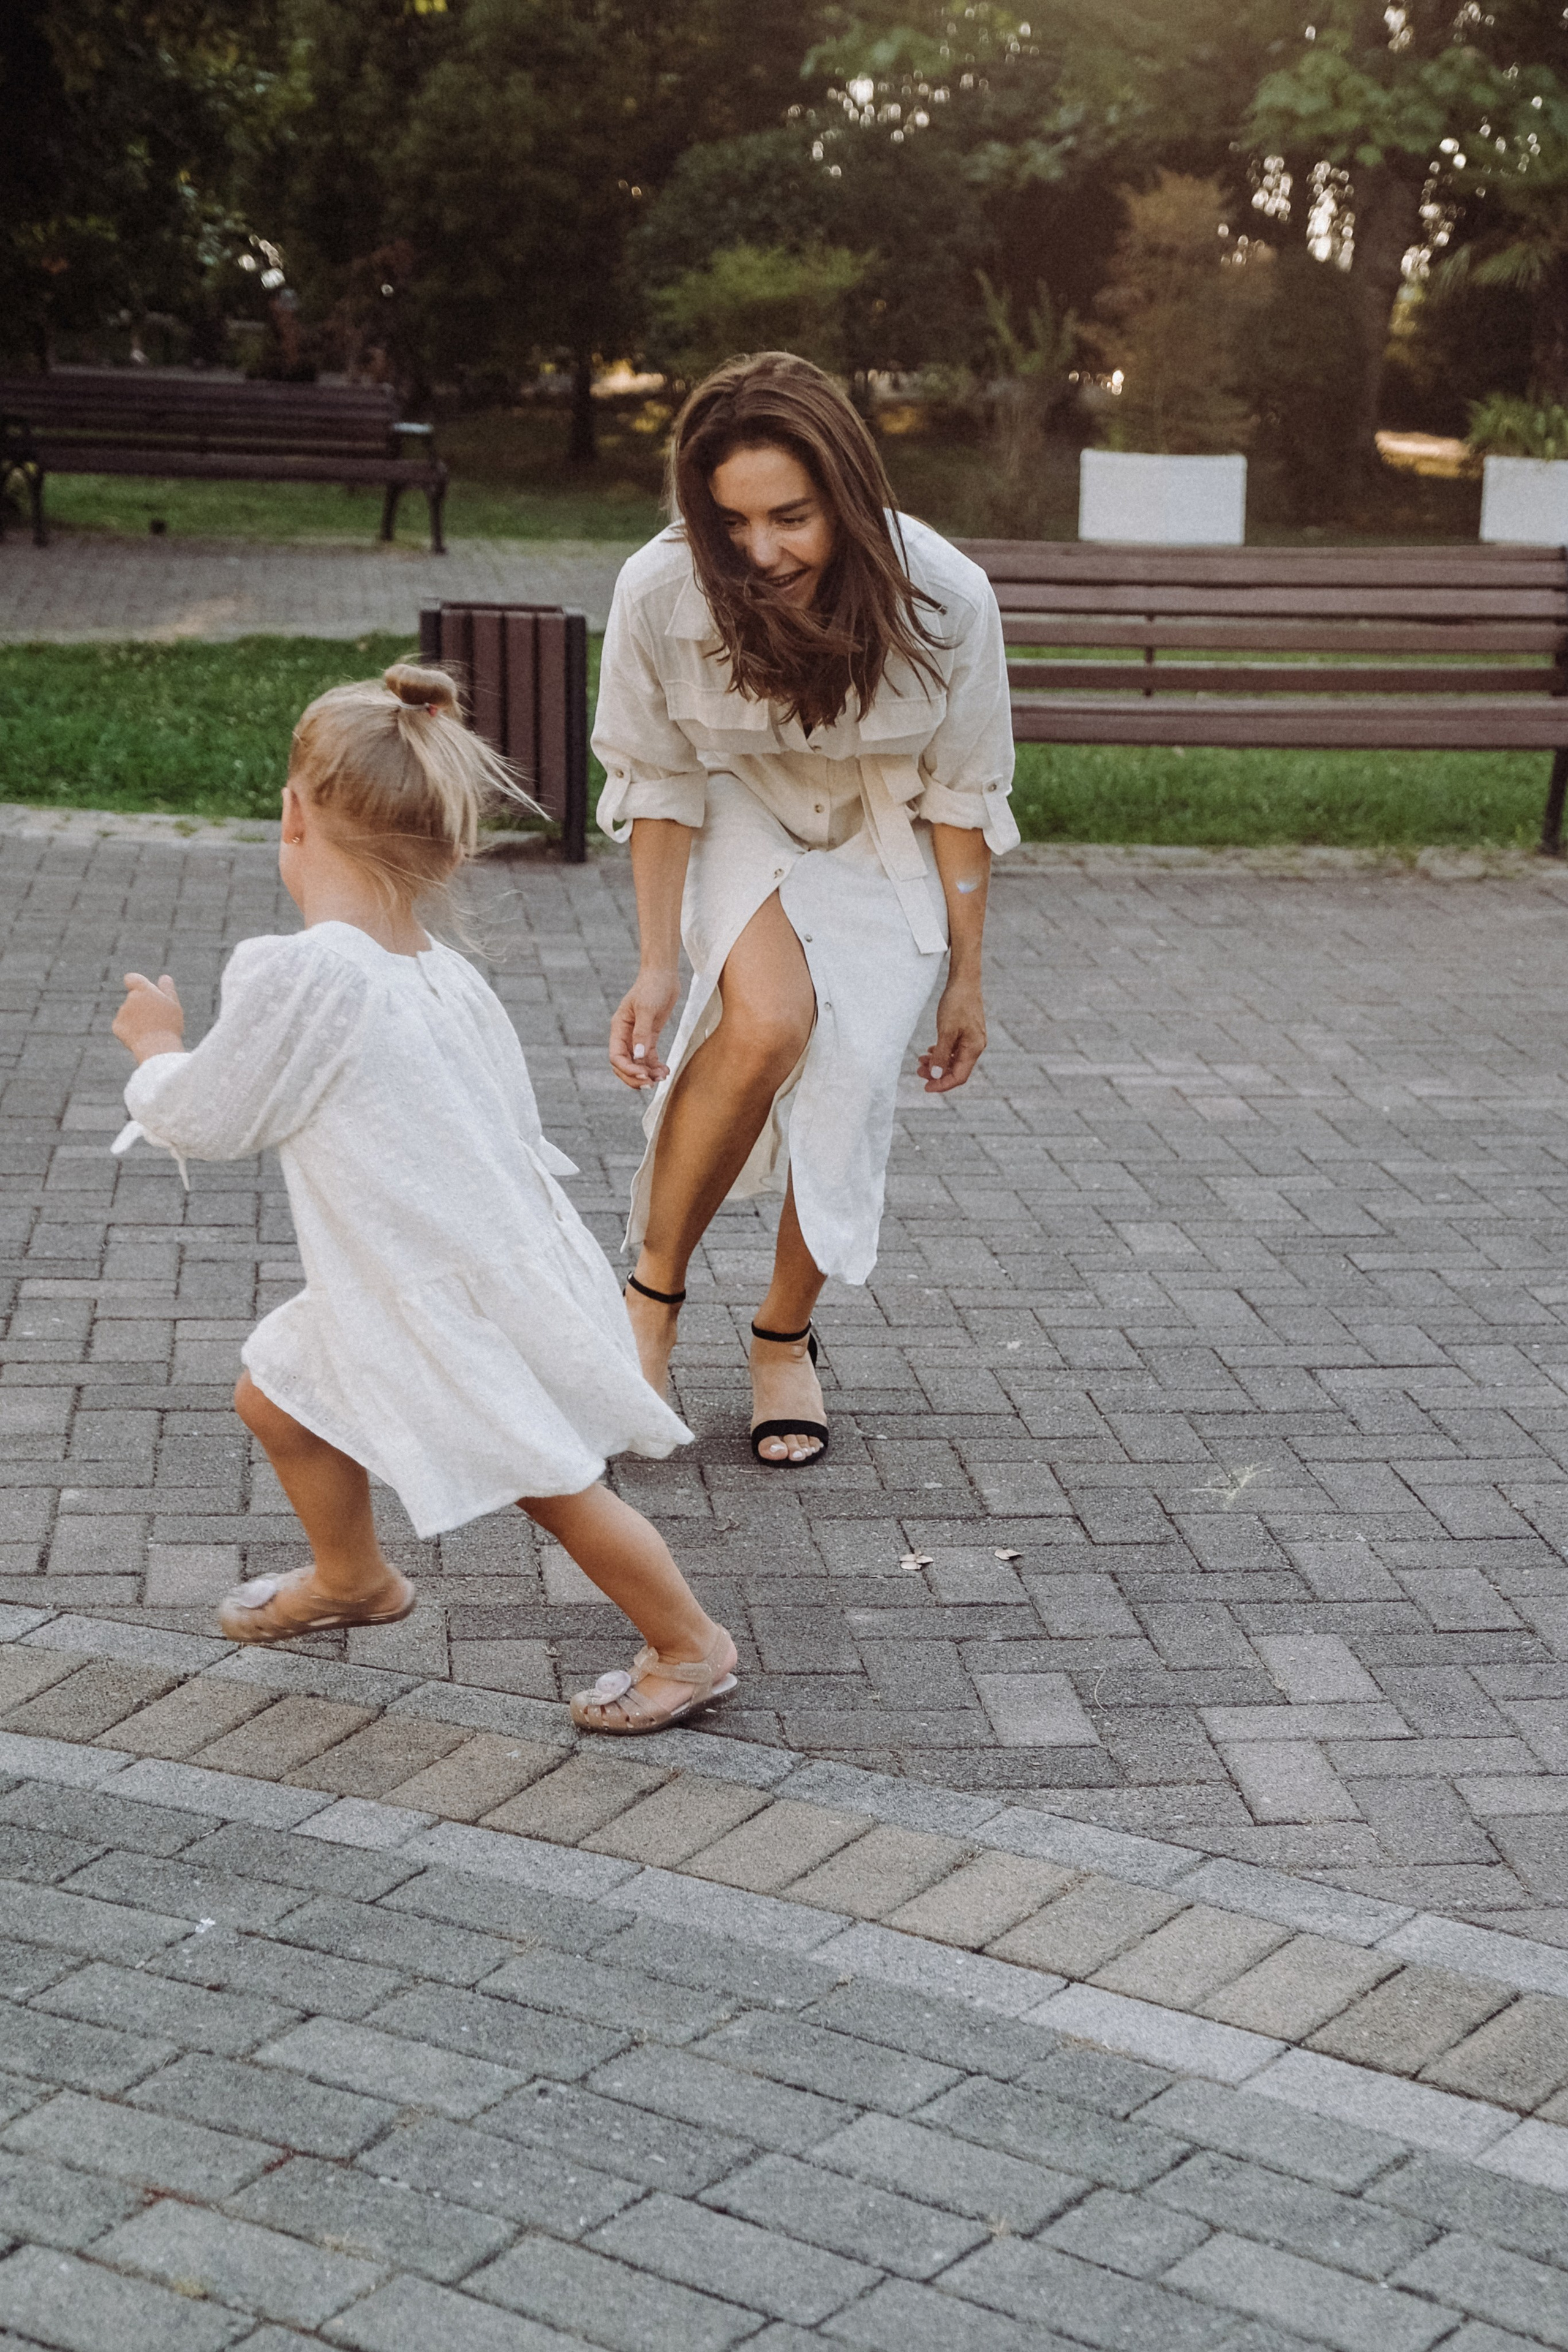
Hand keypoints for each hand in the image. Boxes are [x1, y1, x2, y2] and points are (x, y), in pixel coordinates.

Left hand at [113, 973, 184, 1063]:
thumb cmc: (169, 1024)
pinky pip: (122, 1026)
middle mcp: (130, 998)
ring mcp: (122, 1012)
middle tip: (156, 1019)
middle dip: (141, 1006)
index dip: (135, 983)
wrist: (157, 1047)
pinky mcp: (116, 1026)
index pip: (131, 978)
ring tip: (151, 1031)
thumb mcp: (173, 1005)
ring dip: (136, 1019)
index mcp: (143, 989)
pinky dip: (130, 1031)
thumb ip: (167, 989)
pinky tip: (141, 1038)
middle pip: (133, 999)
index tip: (142, 991)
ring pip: (128, 1013)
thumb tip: (164, 978)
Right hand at [609, 967, 679, 1089]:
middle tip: (651, 1084)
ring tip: (662, 1077)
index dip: (627, 1070)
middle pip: (624, 1065)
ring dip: (647, 1074)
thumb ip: (642, 1034)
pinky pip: (649, 1058)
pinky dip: (655, 1066)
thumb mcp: (647, 1010)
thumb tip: (638, 1056)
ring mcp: (637, 1037)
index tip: (643, 1076)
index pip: (616, 1057)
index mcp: (618, 1028)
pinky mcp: (650, 1036)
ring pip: (637, 1064)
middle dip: (635, 1077)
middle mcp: (625, 1035)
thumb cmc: (652, 987)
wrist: (664, 974)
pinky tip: (665, 1071)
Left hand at [918, 975, 985, 1093]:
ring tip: (920, 1061)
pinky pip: (954, 1049)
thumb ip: (941, 1055)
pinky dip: (942, 1053)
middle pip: (957, 1070)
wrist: (964, 981)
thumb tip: (936, 1075)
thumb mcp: (946, 1031)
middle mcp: (976, 1046)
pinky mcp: (967, 1032)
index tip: (925, 1088)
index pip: (959, 1076)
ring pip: (954, 1060)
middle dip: (937, 1074)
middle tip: (918, 1071)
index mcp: (974, 1048)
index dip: (942, 1085)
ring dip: (938, 1063)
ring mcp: (972, 1039)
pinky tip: (930, 1050)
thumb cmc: (956, 1003)